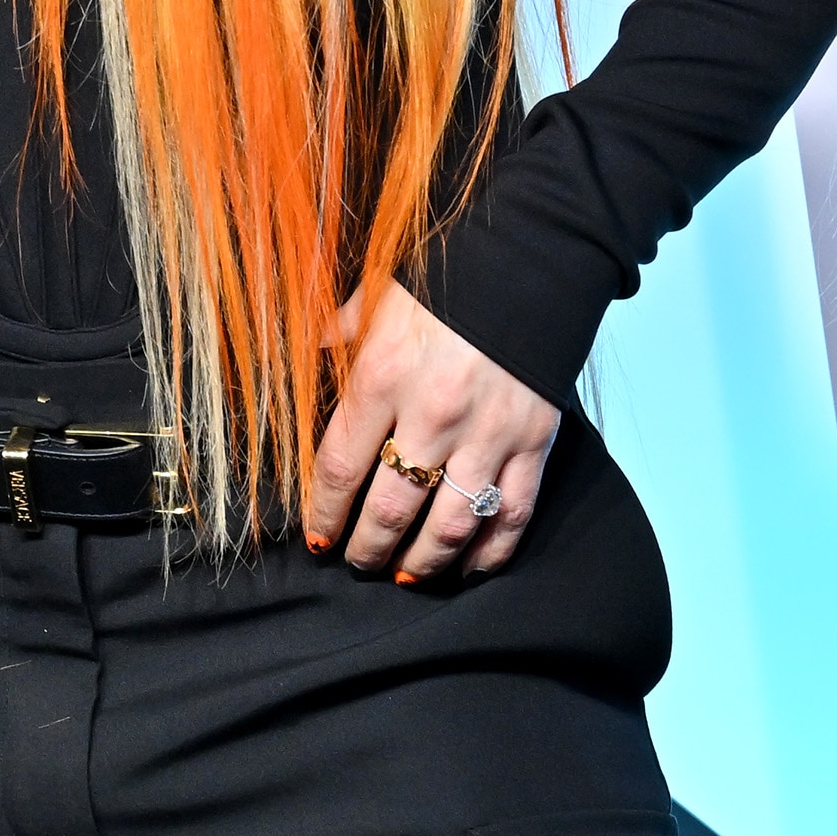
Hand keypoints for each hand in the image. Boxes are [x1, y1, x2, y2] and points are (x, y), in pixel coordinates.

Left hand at [304, 284, 557, 585]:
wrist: (531, 258)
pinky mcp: (535, 443)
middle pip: (390, 509)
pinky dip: (490, 553)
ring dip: (421, 563)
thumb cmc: (445, 278)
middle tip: (355, 564)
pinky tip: (468, 569)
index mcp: (384, 378)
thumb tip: (301, 355)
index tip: (316, 537)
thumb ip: (337, 336)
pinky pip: (512, 516)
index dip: (324, 513)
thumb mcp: (375, 298)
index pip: (340, 467)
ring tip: (402, 577)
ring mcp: (489, 434)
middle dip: (366, 548)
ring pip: (449, 526)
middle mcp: (433, 415)